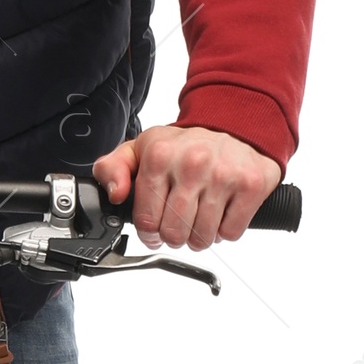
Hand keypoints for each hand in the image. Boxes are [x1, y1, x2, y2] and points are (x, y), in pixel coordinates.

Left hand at [91, 125, 281, 251]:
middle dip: (174, 237)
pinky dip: (224, 231)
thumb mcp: (140, 150)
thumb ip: (112, 169)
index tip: (155, 229)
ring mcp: (223, 175)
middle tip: (179, 225)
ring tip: (199, 219)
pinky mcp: (251, 185)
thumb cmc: (185, 146)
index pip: (146, 220)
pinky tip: (220, 213)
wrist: (234, 126)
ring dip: (199, 237)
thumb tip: (116, 194)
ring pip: (203, 238)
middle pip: (174, 233)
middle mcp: (192, 163)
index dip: (149, 233)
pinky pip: (230, 233)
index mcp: (160, 156)